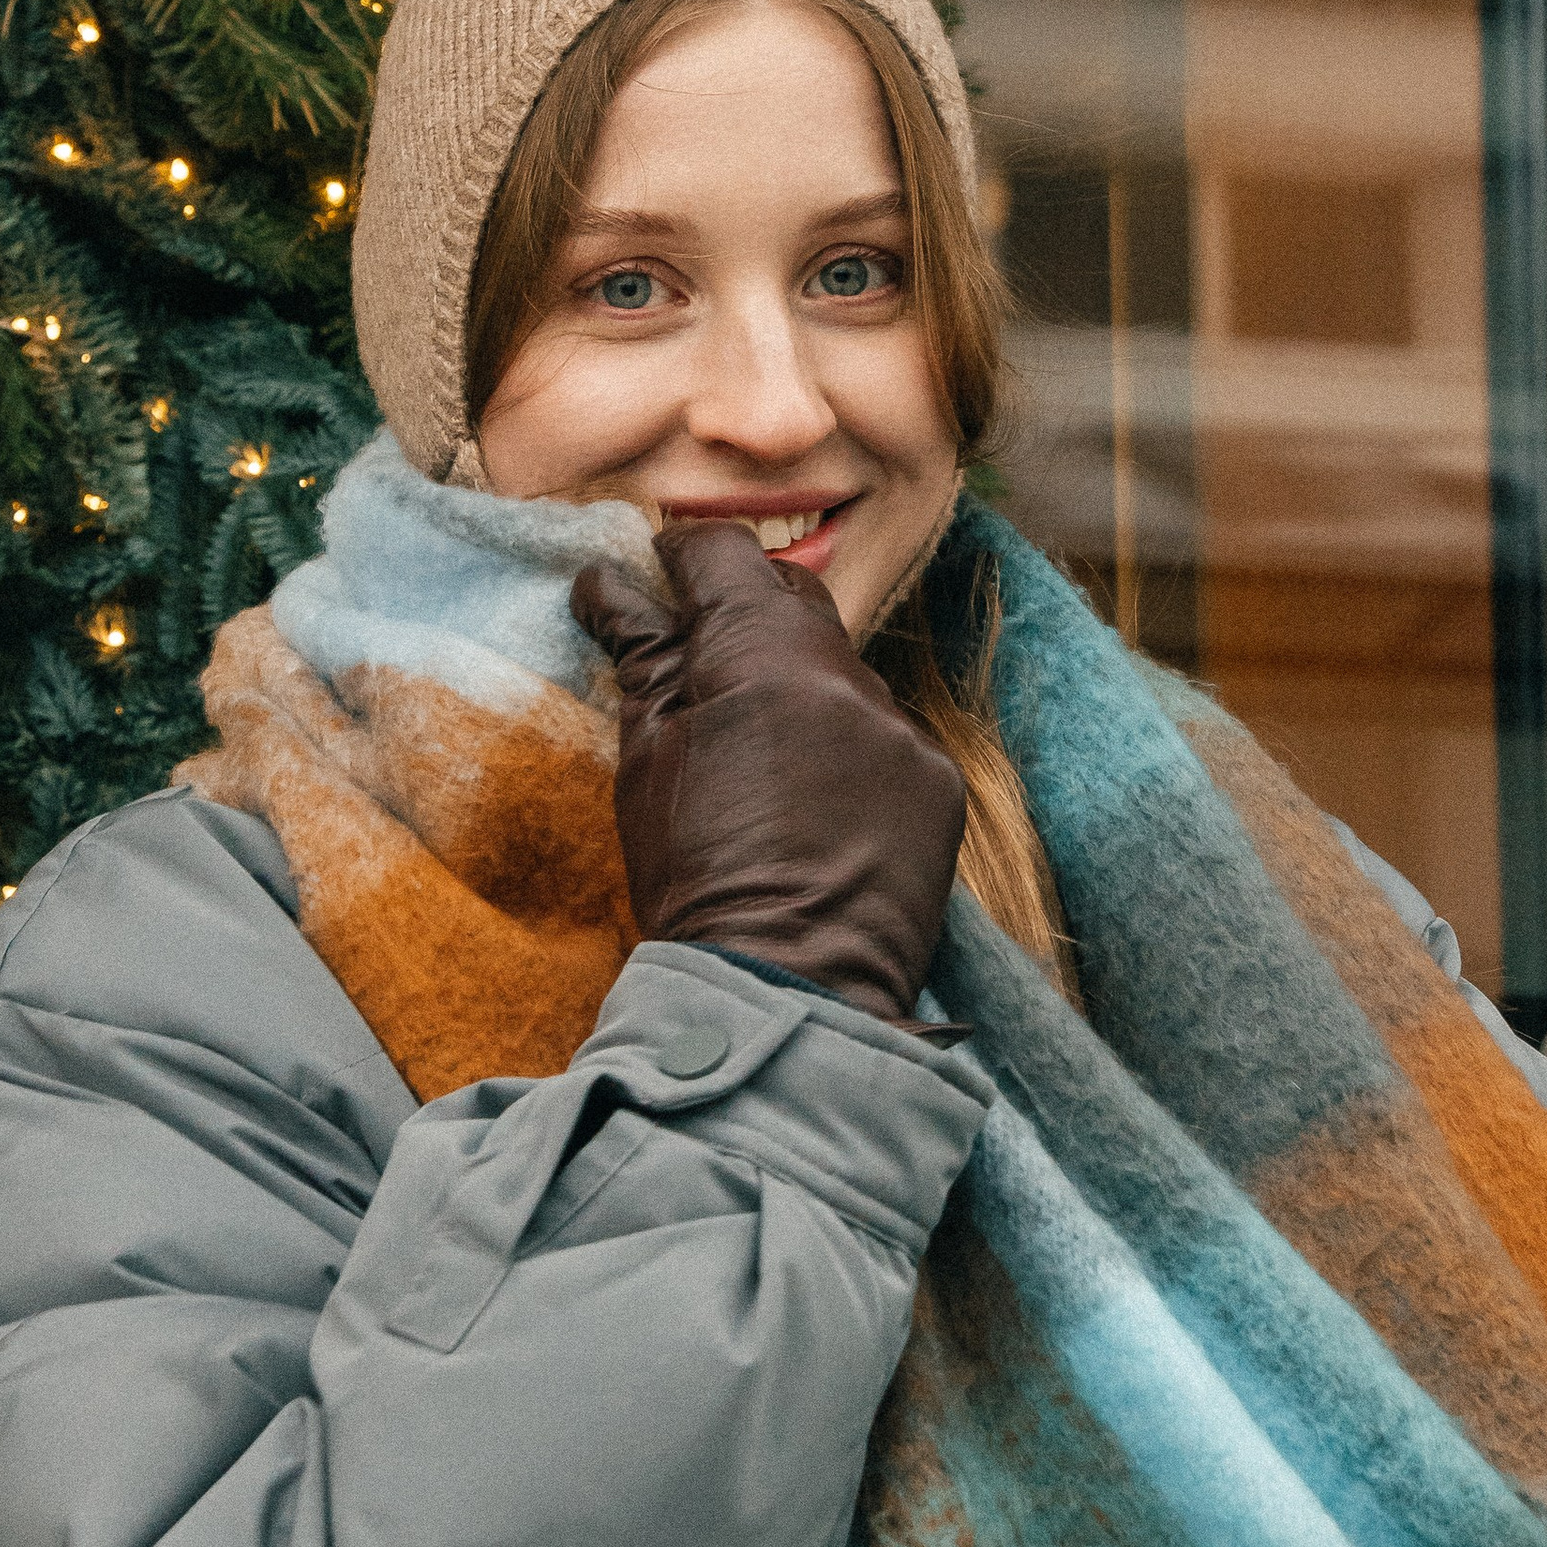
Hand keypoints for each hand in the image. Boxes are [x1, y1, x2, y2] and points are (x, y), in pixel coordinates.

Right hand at [570, 519, 966, 1027]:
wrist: (786, 991)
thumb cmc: (695, 880)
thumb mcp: (645, 761)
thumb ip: (643, 656)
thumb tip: (607, 583)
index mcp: (762, 657)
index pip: (726, 554)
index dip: (684, 556)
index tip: (660, 575)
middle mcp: (848, 675)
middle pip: (795, 598)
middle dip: (746, 614)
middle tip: (702, 661)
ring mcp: (903, 728)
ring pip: (843, 673)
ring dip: (801, 692)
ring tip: (762, 761)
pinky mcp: (939, 780)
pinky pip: (885, 736)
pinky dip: (849, 752)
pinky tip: (816, 807)